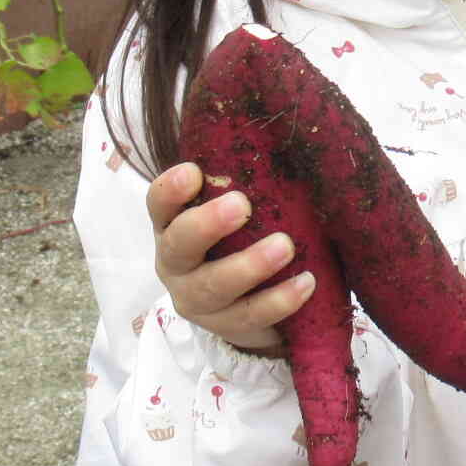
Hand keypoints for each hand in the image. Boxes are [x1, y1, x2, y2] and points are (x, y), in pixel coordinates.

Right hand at [147, 162, 314, 353]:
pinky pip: (251, 315)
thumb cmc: (238, 241)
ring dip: (250, 265)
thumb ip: (241, 184)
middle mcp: (176, 263)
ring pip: (215, 285)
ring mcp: (196, 298)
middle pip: (179, 245)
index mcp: (173, 226)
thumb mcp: (232, 216)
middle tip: (240, 204)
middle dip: (207, 224)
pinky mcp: (225, 326)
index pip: (159, 204)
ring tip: (284, 246)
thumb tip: (278, 139)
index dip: (170, 189)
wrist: (245, 308)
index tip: (194, 171)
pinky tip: (306, 282)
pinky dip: (280, 299)